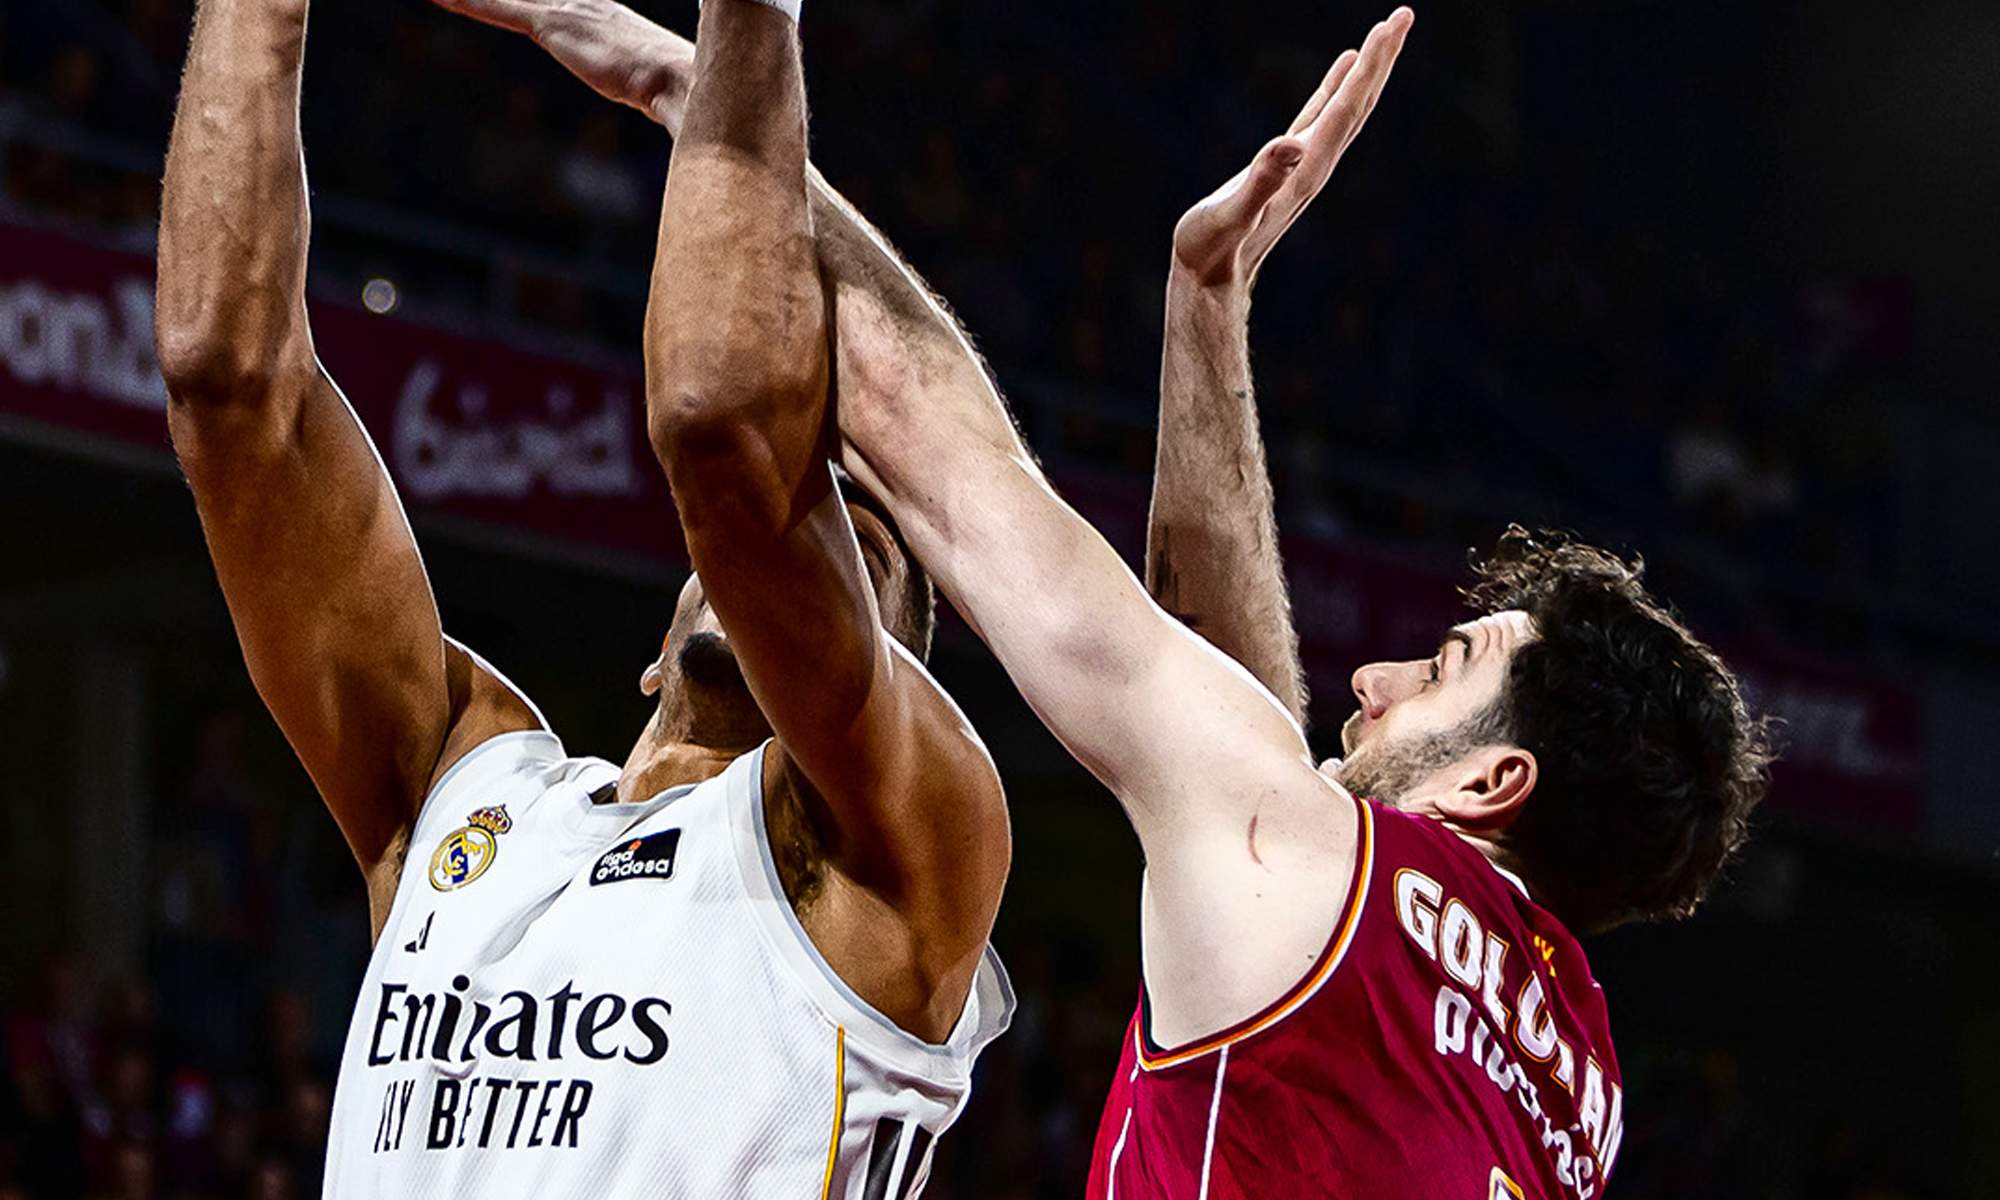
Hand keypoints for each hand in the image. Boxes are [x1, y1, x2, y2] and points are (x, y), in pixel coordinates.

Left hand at [429, 0, 694, 127]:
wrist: (681, 80)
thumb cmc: (681, 91)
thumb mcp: (657, 86)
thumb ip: (651, 90)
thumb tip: (676, 116)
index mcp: (604, 13)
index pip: (552, 0)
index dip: (530, 1)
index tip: (516, 3)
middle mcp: (582, 2)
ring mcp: (566, 9)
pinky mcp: (552, 24)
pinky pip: (497, 7)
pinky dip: (467, 2)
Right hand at [1171, 7, 1413, 289]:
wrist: (1208, 283)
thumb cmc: (1213, 251)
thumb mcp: (1232, 215)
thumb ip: (1261, 181)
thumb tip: (1291, 146)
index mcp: (1307, 169)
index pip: (1348, 108)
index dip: (1370, 66)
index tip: (1391, 24)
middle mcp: (1314, 165)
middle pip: (1359, 104)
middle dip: (1383, 59)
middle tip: (1404, 14)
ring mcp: (1302, 165)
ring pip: (1347, 108)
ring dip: (1367, 71)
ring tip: (1384, 33)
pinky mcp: (1284, 166)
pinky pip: (1321, 116)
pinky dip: (1337, 88)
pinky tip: (1344, 69)